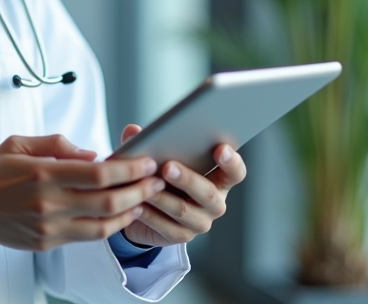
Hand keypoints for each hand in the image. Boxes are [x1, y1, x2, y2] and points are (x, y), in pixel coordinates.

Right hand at [0, 134, 165, 251]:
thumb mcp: (20, 143)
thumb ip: (58, 145)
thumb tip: (94, 155)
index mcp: (42, 174)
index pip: (98, 173)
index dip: (128, 168)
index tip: (146, 161)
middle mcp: (47, 204)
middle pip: (107, 201)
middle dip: (139, 190)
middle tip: (157, 180)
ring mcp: (48, 227)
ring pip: (102, 225)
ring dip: (130, 212)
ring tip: (145, 199)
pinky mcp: (46, 243)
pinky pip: (87, 237)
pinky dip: (109, 226)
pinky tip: (120, 215)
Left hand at [117, 124, 246, 247]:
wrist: (147, 210)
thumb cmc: (160, 175)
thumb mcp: (157, 157)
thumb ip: (149, 142)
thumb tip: (132, 130)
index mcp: (218, 179)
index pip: (235, 173)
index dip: (231, 162)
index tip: (220, 148)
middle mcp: (215, 203)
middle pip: (208, 193)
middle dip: (187, 179)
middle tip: (167, 167)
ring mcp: (200, 222)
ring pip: (183, 210)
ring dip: (163, 198)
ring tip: (146, 187)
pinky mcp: (181, 237)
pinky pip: (166, 227)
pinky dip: (151, 215)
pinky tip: (138, 205)